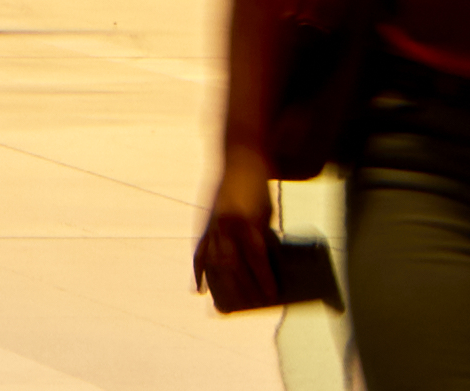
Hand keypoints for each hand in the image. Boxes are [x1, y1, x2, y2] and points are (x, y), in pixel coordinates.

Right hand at [184, 198, 304, 317]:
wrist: (241, 162)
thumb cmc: (260, 192)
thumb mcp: (267, 215)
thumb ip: (263, 240)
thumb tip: (267, 272)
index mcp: (246, 220)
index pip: (256, 256)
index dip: (263, 278)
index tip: (272, 296)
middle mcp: (226, 225)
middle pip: (233, 264)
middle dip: (244, 288)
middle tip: (256, 305)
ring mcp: (212, 225)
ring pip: (214, 262)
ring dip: (221, 286)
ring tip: (228, 306)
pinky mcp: (204, 225)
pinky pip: (199, 252)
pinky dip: (197, 272)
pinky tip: (199, 290)